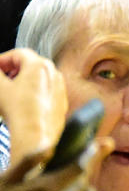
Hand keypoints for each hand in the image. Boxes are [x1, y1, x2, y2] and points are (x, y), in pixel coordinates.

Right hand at [0, 49, 67, 164]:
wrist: (36, 136)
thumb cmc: (19, 111)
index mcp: (40, 66)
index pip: (17, 54)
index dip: (2, 60)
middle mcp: (55, 74)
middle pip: (30, 65)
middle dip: (11, 69)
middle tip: (0, 77)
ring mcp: (60, 89)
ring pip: (39, 79)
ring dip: (22, 80)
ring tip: (8, 90)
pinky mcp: (61, 103)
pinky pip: (45, 92)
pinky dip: (32, 92)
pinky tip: (21, 101)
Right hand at [0, 139, 111, 190]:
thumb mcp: (4, 181)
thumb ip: (30, 161)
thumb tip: (52, 147)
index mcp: (45, 190)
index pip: (80, 168)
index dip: (93, 154)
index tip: (105, 143)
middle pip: (81, 183)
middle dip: (80, 171)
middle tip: (78, 160)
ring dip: (69, 190)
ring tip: (44, 190)